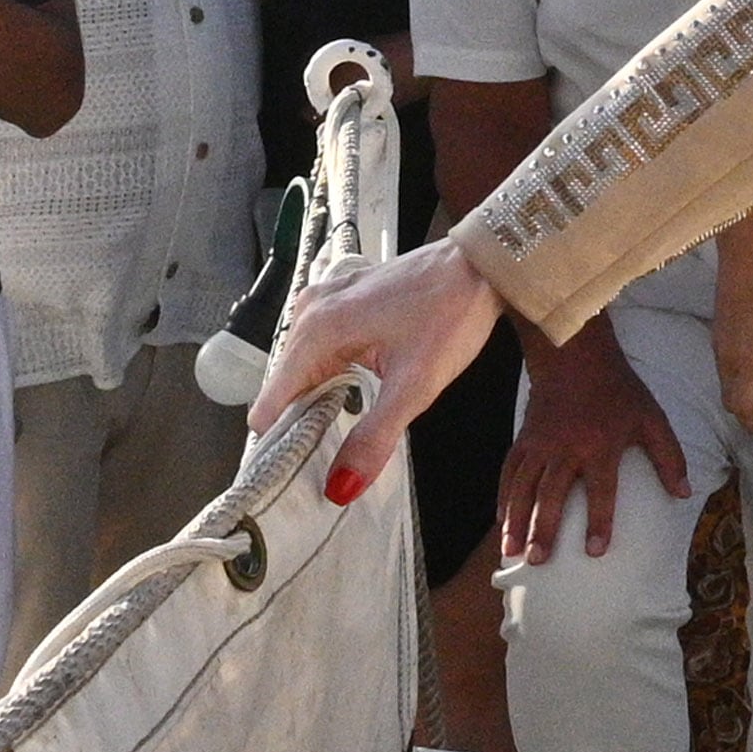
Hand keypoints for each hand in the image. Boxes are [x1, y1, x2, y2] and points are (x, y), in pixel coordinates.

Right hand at [260, 238, 504, 504]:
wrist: (482, 263)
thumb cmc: (452, 316)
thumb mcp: (416, 384)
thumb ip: (374, 438)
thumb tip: (339, 488)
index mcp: (316, 332)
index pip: (270, 405)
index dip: (280, 442)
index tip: (295, 473)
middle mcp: (308, 311)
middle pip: (285, 387)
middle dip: (301, 422)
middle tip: (327, 457)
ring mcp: (324, 299)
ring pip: (303, 366)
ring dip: (317, 397)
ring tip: (340, 430)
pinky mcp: (342, 296)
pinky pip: (320, 345)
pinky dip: (330, 372)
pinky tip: (353, 391)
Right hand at [497, 318, 688, 564]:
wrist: (576, 356)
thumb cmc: (619, 390)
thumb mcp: (652, 417)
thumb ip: (669, 456)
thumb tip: (685, 494)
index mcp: (601, 444)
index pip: (601, 491)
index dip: (599, 522)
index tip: (594, 553)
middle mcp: (566, 448)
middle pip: (552, 494)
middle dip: (544, 529)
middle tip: (538, 561)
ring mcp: (541, 444)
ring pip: (524, 487)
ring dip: (516, 520)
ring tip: (511, 551)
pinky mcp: (524, 439)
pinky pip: (510, 472)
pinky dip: (504, 497)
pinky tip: (502, 520)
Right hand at [714, 225, 752, 434]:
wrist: (746, 265)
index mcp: (750, 367)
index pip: (743, 410)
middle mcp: (730, 363)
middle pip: (731, 402)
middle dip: (748, 413)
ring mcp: (720, 349)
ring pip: (726, 383)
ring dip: (742, 392)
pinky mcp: (718, 335)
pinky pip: (725, 365)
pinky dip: (738, 372)